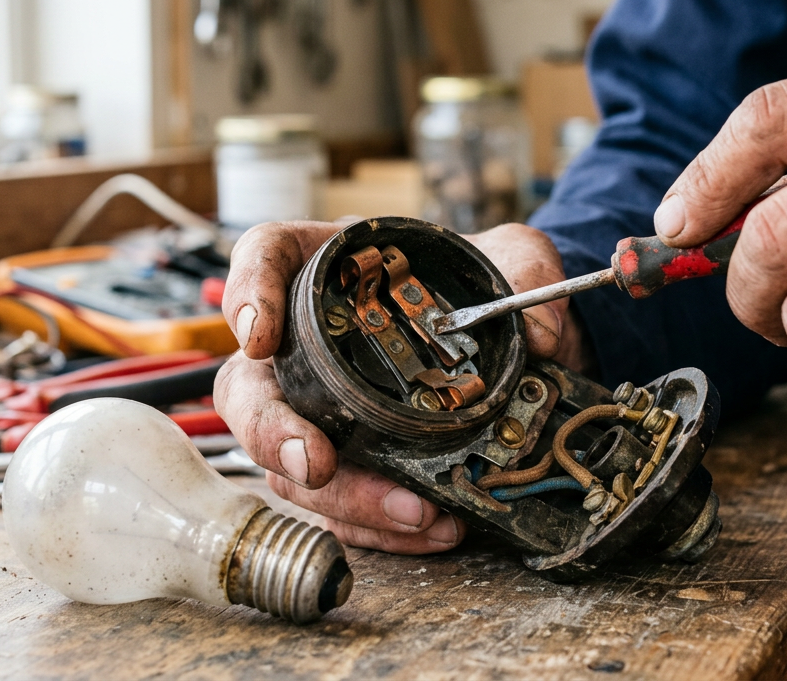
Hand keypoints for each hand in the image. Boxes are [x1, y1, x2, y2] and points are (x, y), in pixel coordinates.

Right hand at [214, 220, 584, 551]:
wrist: (519, 344)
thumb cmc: (488, 286)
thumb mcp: (514, 257)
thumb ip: (526, 269)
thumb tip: (538, 332)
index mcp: (332, 268)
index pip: (264, 256)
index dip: (247, 293)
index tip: (261, 337)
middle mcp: (308, 340)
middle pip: (248, 385)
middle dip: (271, 432)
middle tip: (314, 463)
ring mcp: (321, 407)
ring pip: (288, 463)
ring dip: (344, 498)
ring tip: (412, 512)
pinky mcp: (351, 461)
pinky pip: (340, 506)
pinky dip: (379, 526)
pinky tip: (430, 529)